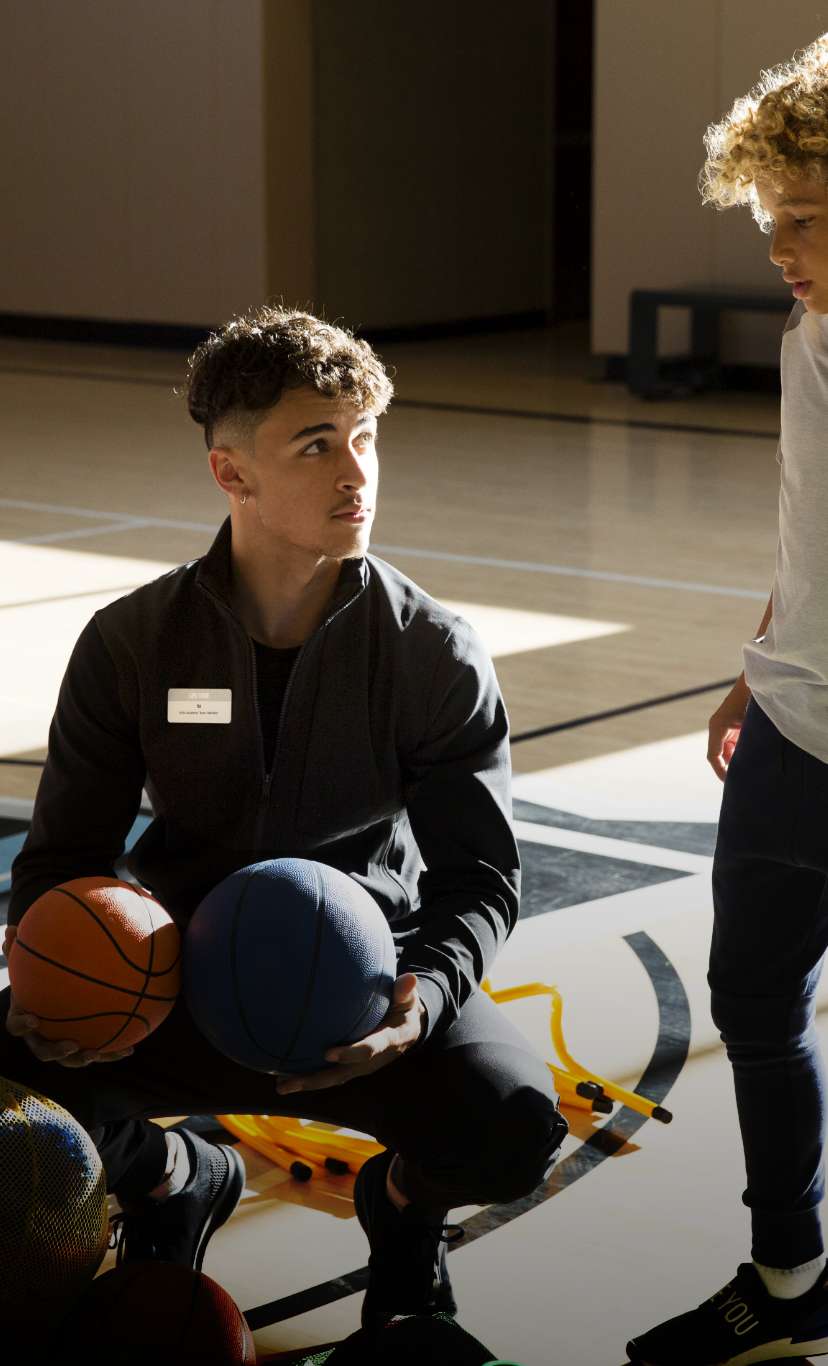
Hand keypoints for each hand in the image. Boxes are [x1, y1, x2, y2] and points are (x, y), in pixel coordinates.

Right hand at [3, 926, 133, 1066]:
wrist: (48, 995)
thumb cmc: (36, 977)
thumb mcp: (27, 964)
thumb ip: (19, 948)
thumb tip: (11, 927)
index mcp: (24, 1018)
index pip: (16, 1025)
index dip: (22, 1024)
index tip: (34, 1018)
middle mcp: (39, 1036)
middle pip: (43, 1051)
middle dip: (56, 1052)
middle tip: (71, 1045)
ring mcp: (59, 1044)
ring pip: (69, 1059)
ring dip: (82, 1060)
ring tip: (96, 1054)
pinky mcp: (80, 1047)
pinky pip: (95, 1052)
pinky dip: (112, 1053)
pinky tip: (130, 1049)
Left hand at [276, 972, 424, 1094]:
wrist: (408, 1029)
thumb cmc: (404, 1008)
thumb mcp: (407, 1000)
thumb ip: (404, 992)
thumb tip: (409, 978)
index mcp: (388, 1041)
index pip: (369, 1049)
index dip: (350, 1053)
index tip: (329, 1053)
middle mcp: (372, 1060)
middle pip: (343, 1073)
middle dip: (317, 1079)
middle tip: (290, 1082)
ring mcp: (361, 1067)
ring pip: (333, 1078)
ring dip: (308, 1083)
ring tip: (281, 1086)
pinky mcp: (352, 1067)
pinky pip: (330, 1074)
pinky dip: (310, 1076)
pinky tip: (286, 1076)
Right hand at [707, 677, 750, 781]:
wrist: (756, 683)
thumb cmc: (752, 702)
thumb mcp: (749, 726)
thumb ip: (745, 744)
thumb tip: (742, 765)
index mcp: (717, 728)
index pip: (713, 756)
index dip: (720, 771)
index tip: (729, 783)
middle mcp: (717, 727)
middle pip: (719, 755)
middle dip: (729, 768)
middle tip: (740, 782)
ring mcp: (724, 726)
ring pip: (727, 749)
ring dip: (736, 759)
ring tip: (749, 771)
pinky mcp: (732, 724)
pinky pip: (732, 743)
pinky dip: (740, 751)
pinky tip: (751, 757)